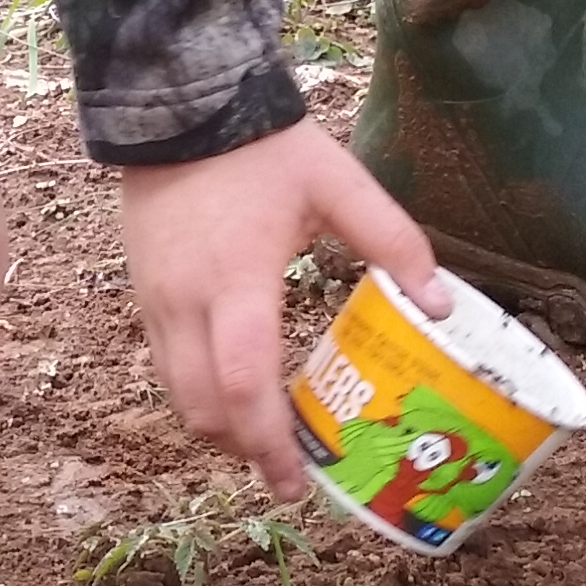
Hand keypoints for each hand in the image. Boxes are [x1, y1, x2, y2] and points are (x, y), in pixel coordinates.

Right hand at [120, 118, 449, 498]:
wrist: (177, 104)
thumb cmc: (262, 147)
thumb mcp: (338, 183)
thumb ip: (394, 240)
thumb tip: (442, 304)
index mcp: (238, 280)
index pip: (244, 383)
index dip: (270, 442)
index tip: (297, 481)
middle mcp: (187, 302)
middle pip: (204, 409)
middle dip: (246, 451)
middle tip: (291, 474)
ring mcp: (156, 301)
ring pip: (178, 396)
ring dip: (220, 429)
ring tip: (268, 440)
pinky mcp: (143, 295)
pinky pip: (166, 367)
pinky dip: (201, 395)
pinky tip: (236, 391)